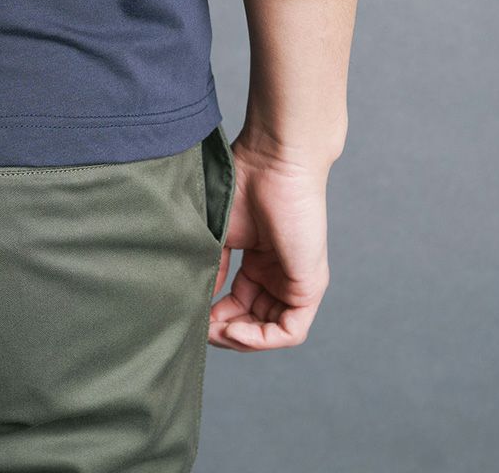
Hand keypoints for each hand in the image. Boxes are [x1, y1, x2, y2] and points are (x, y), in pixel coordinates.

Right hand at [207, 131, 337, 351]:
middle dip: (224, 331)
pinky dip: (260, 338)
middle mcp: (279, 272)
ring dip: (239, 339)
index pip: (238, 303)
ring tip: (213, 330)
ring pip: (270, 330)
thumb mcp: (219, 236)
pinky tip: (233, 329)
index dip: (214, 315)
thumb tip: (195, 304)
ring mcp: (295, 280)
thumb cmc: (244, 184)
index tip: (189, 314)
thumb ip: (212, 269)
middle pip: (252, 320)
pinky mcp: (309, 285)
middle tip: (198, 329)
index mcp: (259, 260)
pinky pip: (289, 331)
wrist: (274, 161)